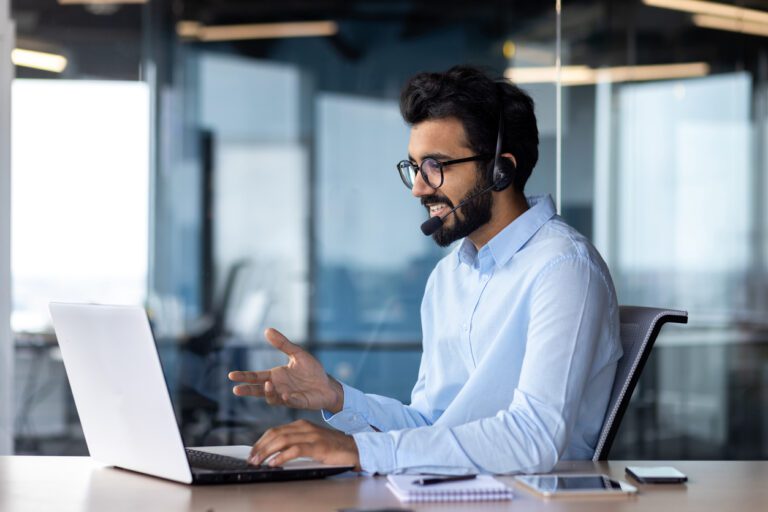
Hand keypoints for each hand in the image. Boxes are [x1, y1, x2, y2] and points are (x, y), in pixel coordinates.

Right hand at [228, 328, 343, 412]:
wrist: (327, 385)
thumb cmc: (312, 370)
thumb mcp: (297, 354)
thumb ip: (283, 344)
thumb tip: (267, 330)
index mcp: (276, 376)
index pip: (256, 377)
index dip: (244, 376)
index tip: (231, 375)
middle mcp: (278, 388)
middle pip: (258, 390)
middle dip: (248, 390)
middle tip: (236, 389)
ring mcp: (287, 397)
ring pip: (272, 398)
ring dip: (269, 392)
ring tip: (268, 384)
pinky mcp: (299, 402)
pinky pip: (291, 402)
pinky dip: (288, 400)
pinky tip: (285, 396)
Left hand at [249, 419, 360, 470]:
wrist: (355, 450)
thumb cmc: (333, 449)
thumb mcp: (311, 443)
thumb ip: (295, 444)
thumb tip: (274, 455)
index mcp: (302, 425)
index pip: (275, 431)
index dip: (261, 442)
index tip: (252, 453)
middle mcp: (305, 427)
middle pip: (276, 434)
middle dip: (260, 447)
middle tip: (251, 459)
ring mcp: (312, 436)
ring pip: (283, 440)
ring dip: (267, 452)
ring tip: (258, 462)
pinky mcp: (318, 446)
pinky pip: (296, 450)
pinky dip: (282, 457)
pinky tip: (274, 463)